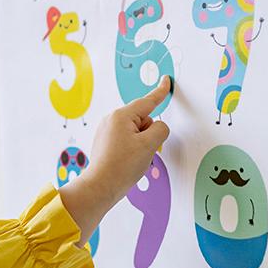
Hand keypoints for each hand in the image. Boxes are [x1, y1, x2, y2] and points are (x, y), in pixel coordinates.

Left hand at [59, 76, 171, 247]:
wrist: (100, 187)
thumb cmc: (122, 166)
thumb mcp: (149, 145)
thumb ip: (160, 129)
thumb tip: (158, 127)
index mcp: (121, 116)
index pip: (147, 101)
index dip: (160, 91)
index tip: (166, 81)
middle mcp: (111, 119)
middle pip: (143, 119)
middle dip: (148, 134)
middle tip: (142, 152)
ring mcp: (107, 131)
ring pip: (136, 131)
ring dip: (141, 143)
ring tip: (132, 160)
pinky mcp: (105, 142)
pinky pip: (127, 140)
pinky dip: (132, 149)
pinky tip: (126, 162)